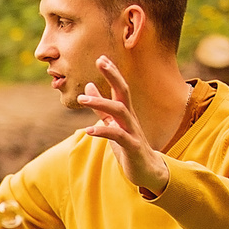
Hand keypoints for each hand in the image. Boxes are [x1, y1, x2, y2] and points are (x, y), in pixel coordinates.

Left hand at [75, 56, 169, 195]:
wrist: (146, 170)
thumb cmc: (128, 146)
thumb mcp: (112, 124)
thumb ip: (100, 107)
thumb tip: (88, 86)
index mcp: (125, 112)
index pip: (119, 87)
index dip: (112, 73)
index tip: (101, 58)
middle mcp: (130, 118)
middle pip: (124, 91)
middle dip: (113, 75)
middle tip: (100, 61)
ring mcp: (133, 131)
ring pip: (120, 111)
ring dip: (101, 103)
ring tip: (82, 99)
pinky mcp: (132, 146)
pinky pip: (118, 136)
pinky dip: (103, 131)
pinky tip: (89, 130)